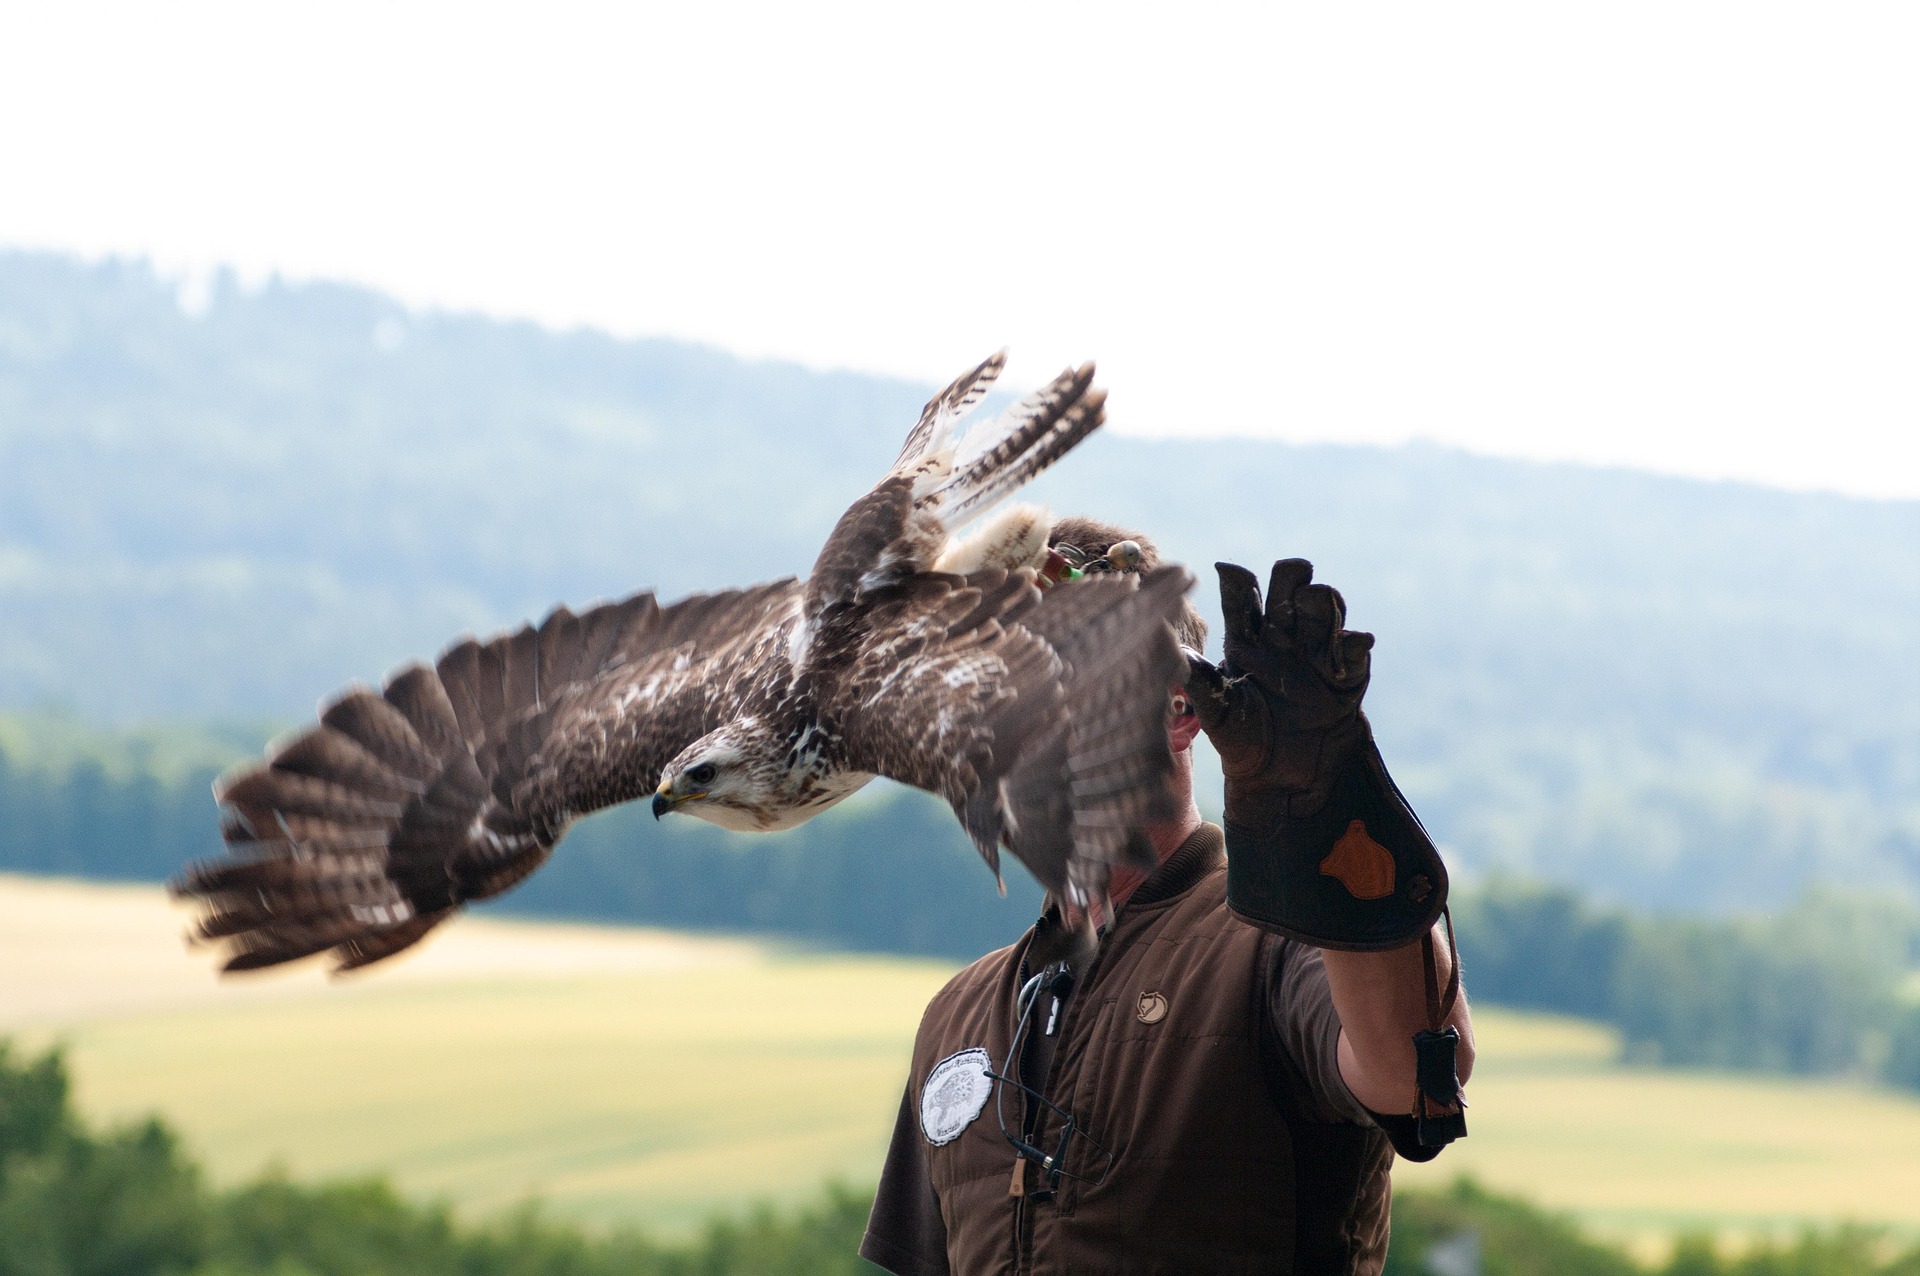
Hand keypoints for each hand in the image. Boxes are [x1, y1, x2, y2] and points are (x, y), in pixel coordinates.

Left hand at [1186, 559, 1375, 826]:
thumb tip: (1165, 644)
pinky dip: (1354, 642)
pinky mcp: (1346, 677)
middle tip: (1291, 577)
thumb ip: (1198, 677)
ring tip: (1315, 603)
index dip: (1237, 579)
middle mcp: (1282, 638)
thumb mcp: (1215, 710)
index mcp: (1246, 640)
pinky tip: (1352, 642)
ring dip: (1323, 600)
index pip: (1242, 597)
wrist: (1283, 783)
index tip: (1228, 571)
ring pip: (1324, 609)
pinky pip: (1354, 651)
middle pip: (1289, 590)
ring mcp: (1316, 654)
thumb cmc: (1241, 743)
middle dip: (1291, 576)